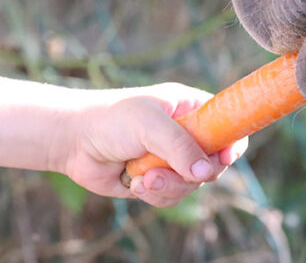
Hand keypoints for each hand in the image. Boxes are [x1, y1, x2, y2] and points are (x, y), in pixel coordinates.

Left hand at [60, 83, 247, 206]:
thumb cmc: (111, 119)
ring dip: (170, 186)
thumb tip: (206, 173)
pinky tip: (133, 183)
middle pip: (213, 162)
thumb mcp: (150, 124)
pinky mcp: (156, 180)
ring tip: (143, 179)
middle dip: (192, 172)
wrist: (73, 141)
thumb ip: (180, 146)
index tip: (224, 158)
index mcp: (190, 109)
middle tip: (173, 171)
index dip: (232, 142)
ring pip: (192, 184)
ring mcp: (171, 158)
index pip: (227, 124)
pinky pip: (171, 197)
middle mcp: (185, 134)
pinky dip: (155, 195)